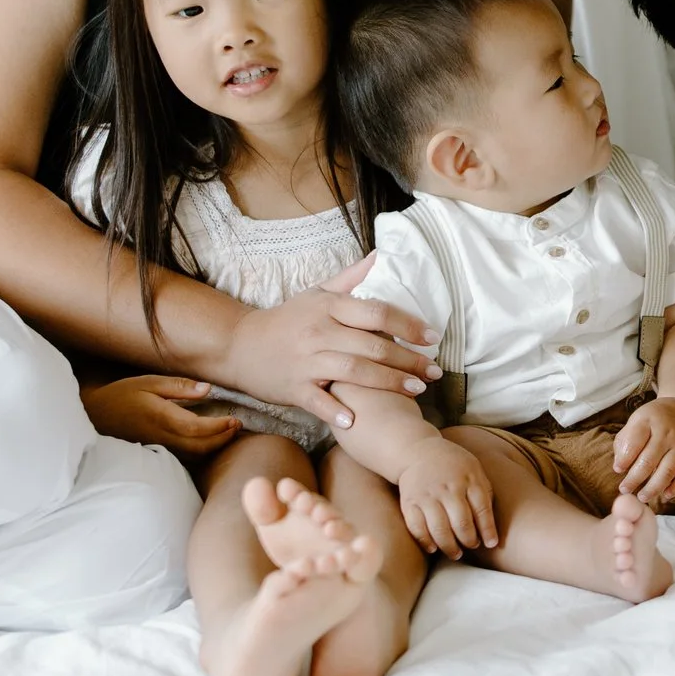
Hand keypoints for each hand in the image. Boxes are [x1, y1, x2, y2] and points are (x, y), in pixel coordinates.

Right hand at [81, 373, 237, 456]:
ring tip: (228, 434)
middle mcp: (160, 437)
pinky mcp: (155, 454)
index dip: (220, 427)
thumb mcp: (148, 383)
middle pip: (200, 447)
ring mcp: (157, 449)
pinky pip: (183, 458)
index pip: (197, 428)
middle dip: (223, 439)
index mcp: (160, 417)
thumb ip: (179, 387)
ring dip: (214, 448)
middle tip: (237, 427)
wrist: (92, 417)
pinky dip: (200, 452)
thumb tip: (208, 389)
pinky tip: (209, 442)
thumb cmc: (120, 396)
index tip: (234, 420)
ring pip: (193, 456)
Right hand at [219, 253, 440, 430]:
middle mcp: (319, 331)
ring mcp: (306, 360)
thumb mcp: (317, 293)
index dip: (409, 325)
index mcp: (329, 307)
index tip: (433, 337)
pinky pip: (318, 400)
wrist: (239, 345)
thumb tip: (381, 256)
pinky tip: (357, 420)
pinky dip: (336, 411)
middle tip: (435, 372)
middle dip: (409, 360)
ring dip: (388, 383)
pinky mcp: (293, 387)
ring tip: (417, 391)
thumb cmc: (287, 320)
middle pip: (373, 345)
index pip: (377, 312)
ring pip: (354, 371)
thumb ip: (351, 278)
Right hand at [397, 437, 498, 556]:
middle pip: (461, 523)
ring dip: (449, 546)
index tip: (491, 544)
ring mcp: (427, 495)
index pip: (482, 509)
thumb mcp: (475, 470)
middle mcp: (448, 488)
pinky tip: (433, 548)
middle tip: (471, 547)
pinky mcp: (409, 502)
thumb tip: (491, 526)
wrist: (418, 450)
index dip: (488, 530)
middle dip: (469, 541)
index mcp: (469, 479)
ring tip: (456, 553)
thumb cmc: (454, 465)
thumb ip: (484, 493)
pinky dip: (425, 541)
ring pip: (439, 529)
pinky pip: (416, 527)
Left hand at [615, 396, 674, 504]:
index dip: (624, 458)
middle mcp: (667, 432)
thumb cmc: (653, 421)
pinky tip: (665, 494)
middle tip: (625, 489)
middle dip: (635, 478)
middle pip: (649, 460)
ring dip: (654, 488)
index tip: (617, 469)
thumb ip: (624, 442)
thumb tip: (619, 467)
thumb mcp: (636, 421)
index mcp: (648, 421)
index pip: (634, 441)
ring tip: (642, 497)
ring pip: (668, 470)